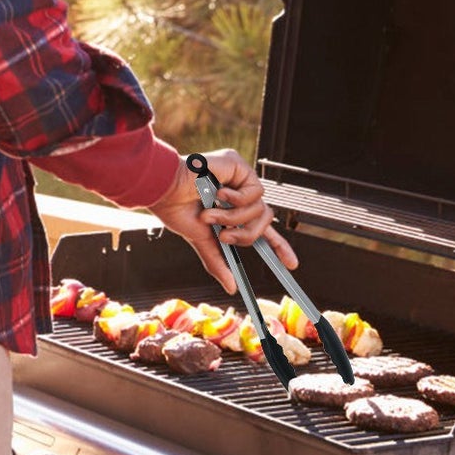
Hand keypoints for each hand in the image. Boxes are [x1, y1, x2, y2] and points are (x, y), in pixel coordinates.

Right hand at [149, 150, 297, 295]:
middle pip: (264, 221)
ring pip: (261, 209)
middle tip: (224, 237)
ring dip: (234, 218)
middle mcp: (238, 194)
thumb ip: (218, 261)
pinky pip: (256, 192)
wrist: (164, 189)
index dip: (278, 246)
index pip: (262, 230)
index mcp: (230, 211)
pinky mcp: (239, 167)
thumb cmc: (175, 208)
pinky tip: (218, 193)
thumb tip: (231, 287)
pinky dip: (237, 199)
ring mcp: (240, 180)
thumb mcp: (201, 240)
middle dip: (246, 235)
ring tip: (210, 213)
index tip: (291, 265)